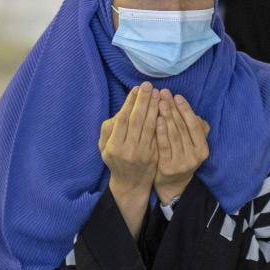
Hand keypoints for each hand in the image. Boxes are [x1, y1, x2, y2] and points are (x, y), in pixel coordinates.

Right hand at [99, 82, 159, 235]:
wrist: (130, 183)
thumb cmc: (115, 158)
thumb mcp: (104, 146)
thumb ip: (110, 128)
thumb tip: (124, 108)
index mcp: (113, 146)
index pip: (123, 119)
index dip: (130, 102)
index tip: (136, 88)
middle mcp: (128, 150)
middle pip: (137, 120)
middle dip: (144, 101)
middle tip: (149, 85)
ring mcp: (143, 154)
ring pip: (150, 126)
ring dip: (155, 108)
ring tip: (158, 93)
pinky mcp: (155, 156)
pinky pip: (159, 135)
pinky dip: (162, 120)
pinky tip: (164, 108)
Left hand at [154, 89, 209, 204]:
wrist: (172, 185)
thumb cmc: (181, 157)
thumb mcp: (191, 144)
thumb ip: (193, 128)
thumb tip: (190, 110)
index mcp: (202, 148)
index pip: (194, 124)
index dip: (185, 109)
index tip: (177, 95)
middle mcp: (195, 156)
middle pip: (183, 127)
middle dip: (173, 108)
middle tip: (164, 93)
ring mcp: (182, 163)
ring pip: (174, 135)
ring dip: (166, 116)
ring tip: (159, 102)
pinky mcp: (168, 168)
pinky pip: (164, 146)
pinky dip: (160, 131)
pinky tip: (155, 119)